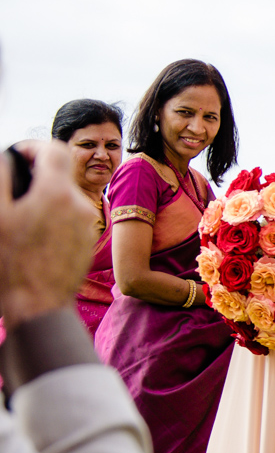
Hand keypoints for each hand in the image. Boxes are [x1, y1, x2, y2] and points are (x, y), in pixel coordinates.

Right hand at [0, 142, 96, 322]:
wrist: (38, 305)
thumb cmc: (10, 262)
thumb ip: (2, 177)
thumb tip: (8, 158)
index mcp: (57, 193)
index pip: (55, 150)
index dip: (33, 147)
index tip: (17, 155)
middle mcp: (80, 205)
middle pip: (61, 174)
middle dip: (37, 173)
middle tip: (14, 184)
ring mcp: (88, 225)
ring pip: (67, 196)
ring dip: (45, 195)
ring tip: (21, 212)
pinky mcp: (88, 242)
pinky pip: (72, 217)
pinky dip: (54, 214)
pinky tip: (34, 231)